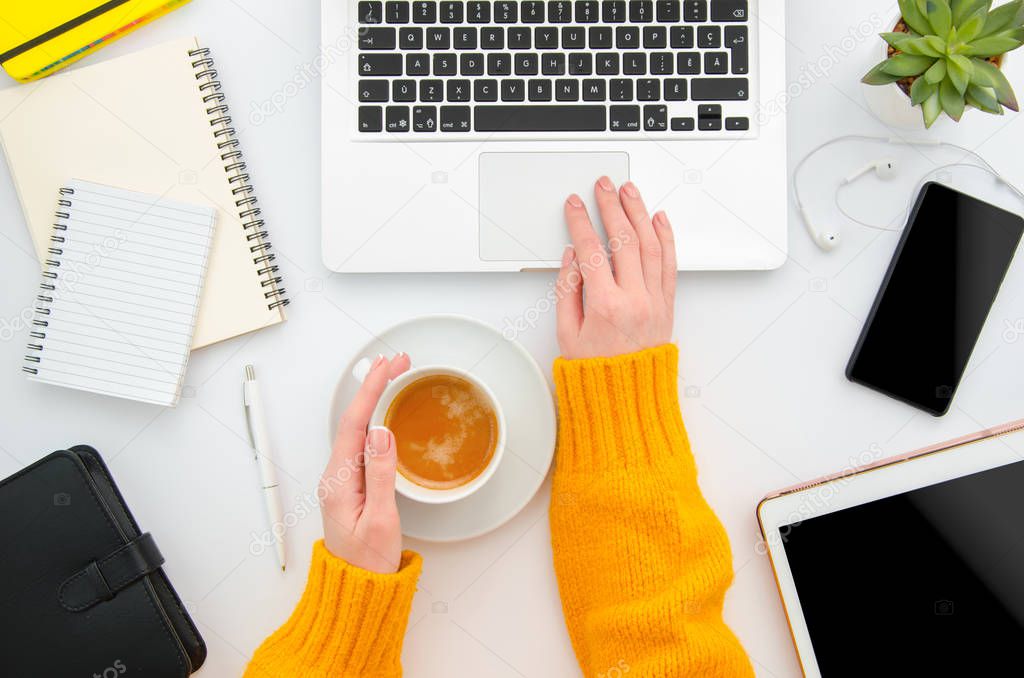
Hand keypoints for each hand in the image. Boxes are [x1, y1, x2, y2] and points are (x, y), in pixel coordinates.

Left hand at [321, 353, 410, 572]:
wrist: (356, 594)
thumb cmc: (368, 564)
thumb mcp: (381, 520)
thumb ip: (381, 475)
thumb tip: (381, 432)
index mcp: (339, 481)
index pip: (355, 423)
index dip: (372, 390)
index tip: (387, 366)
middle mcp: (335, 476)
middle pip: (354, 420)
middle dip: (374, 385)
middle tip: (397, 359)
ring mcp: (342, 481)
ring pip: (357, 429)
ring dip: (374, 399)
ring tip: (391, 374)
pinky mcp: (351, 486)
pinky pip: (360, 443)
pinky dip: (374, 419)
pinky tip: (382, 410)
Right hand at [556, 177, 676, 359]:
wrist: (628, 399)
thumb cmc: (597, 372)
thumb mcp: (567, 334)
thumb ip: (567, 291)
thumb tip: (572, 257)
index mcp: (605, 306)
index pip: (591, 251)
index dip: (580, 222)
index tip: (574, 205)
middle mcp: (634, 299)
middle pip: (624, 240)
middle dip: (612, 207)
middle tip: (604, 186)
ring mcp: (655, 301)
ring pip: (650, 245)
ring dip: (639, 213)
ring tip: (630, 192)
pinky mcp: (667, 305)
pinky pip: (669, 264)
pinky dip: (665, 237)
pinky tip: (658, 219)